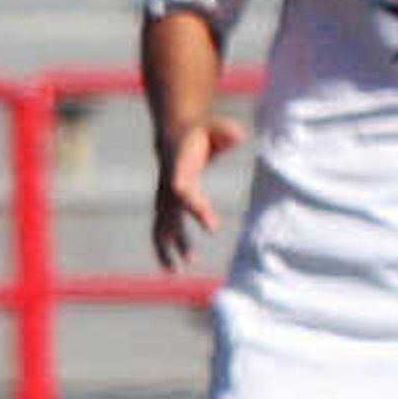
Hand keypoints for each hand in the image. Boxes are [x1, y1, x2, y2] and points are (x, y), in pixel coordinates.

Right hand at [151, 115, 240, 270]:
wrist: (174, 132)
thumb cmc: (200, 132)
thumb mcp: (215, 127)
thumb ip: (225, 131)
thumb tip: (237, 135)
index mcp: (178, 169)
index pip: (184, 192)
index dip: (195, 209)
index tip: (213, 228)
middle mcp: (167, 186)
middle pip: (168, 216)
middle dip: (178, 238)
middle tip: (190, 259)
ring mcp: (163, 196)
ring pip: (161, 226)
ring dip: (167, 249)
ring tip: (176, 271)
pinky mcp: (165, 204)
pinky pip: (162, 228)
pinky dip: (165, 248)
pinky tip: (173, 267)